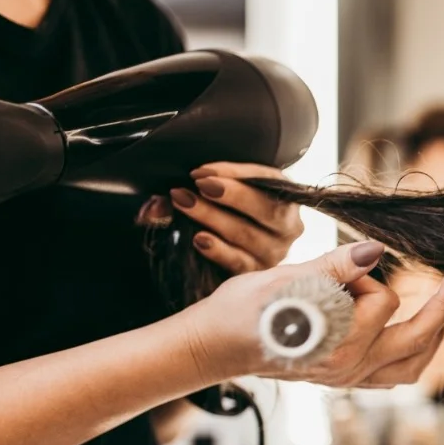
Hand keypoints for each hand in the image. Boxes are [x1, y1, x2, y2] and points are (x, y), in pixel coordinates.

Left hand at [162, 162, 304, 272]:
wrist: (237, 253)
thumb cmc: (231, 213)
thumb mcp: (222, 194)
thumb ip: (198, 190)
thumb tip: (155, 205)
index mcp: (286, 197)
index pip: (267, 180)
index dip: (236, 174)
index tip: (202, 171)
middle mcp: (288, 227)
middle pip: (267, 209)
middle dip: (232, 195)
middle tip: (201, 185)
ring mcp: (275, 252)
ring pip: (248, 234)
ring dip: (214, 217)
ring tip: (185, 203)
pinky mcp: (257, 273)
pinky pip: (238, 262)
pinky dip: (218, 250)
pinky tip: (199, 239)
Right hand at [175, 241, 443, 387]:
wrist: (212, 347)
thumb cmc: (240, 311)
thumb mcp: (284, 278)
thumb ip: (333, 266)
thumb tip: (374, 252)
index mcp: (336, 345)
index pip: (383, 302)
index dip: (366, 276)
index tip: (343, 267)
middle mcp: (347, 369)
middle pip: (418, 341)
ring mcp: (348, 379)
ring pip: (413, 364)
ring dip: (433, 333)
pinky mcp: (344, 379)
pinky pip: (395, 374)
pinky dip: (413, 351)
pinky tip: (418, 329)